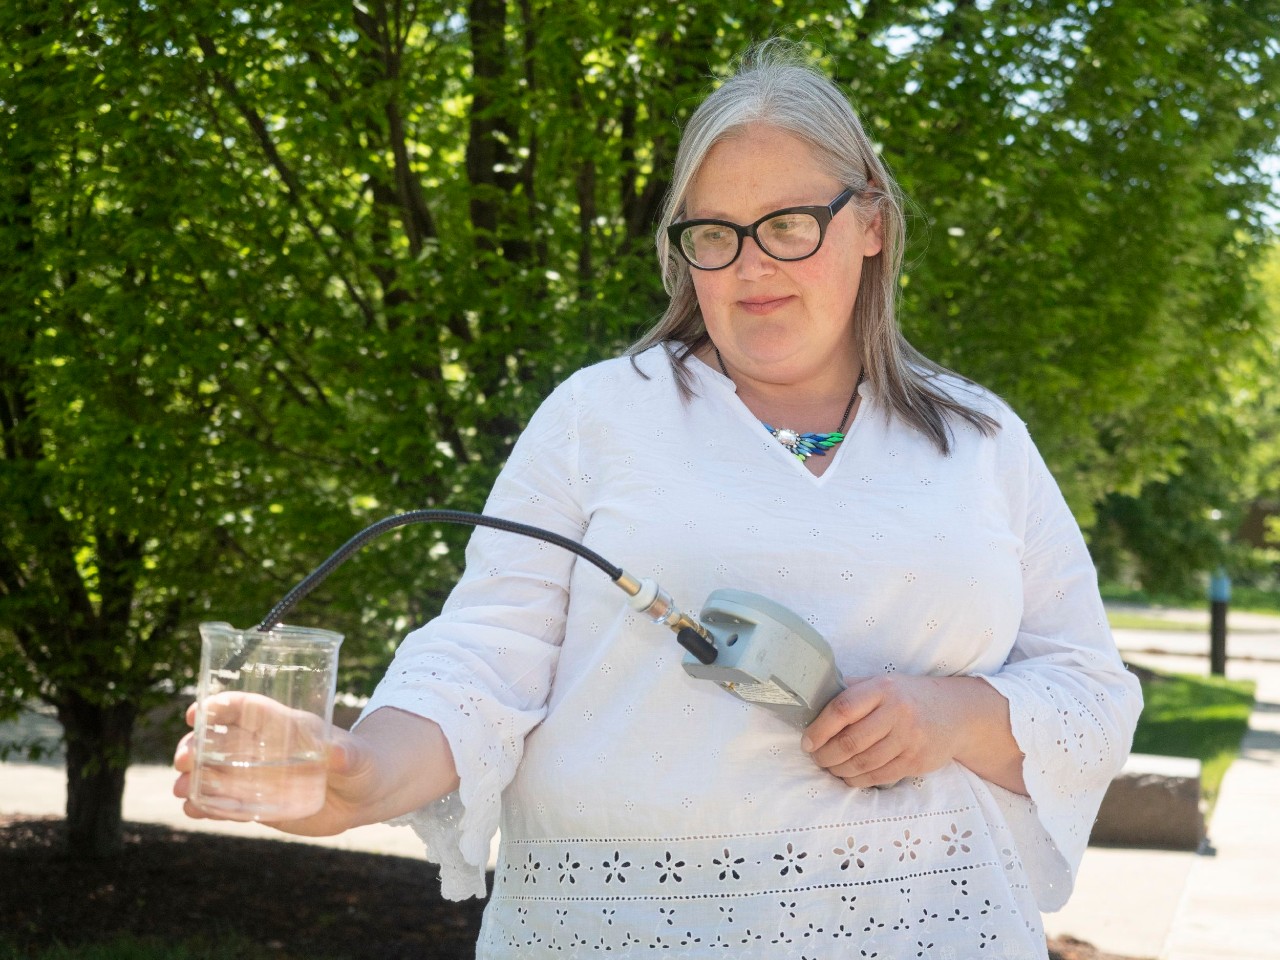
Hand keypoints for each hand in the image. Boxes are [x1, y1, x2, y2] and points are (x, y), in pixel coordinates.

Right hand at [173, 693, 380, 835]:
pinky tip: (192, 809)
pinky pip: (226, 803)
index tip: (196, 713)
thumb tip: (336, 753)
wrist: (365, 797)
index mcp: (286, 726)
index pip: (248, 708)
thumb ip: (346, 756)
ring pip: (217, 772)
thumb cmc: (364, 765)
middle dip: (196, 745)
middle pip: (221, 740)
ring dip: (195, 777)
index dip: (221, 707)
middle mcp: (266, 748)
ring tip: (181, 789)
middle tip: (183, 759)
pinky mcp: (259, 803)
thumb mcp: (358, 759)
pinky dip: (207, 806)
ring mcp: (259, 776)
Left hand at [801, 675, 1000, 788]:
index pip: (842, 709)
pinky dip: (858, 780)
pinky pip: (880, 776)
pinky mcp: (917, 761)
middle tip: (816, 758)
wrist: (957, 712)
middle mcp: (897, 713)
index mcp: (882, 689)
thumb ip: (854, 690)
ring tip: (830, 768)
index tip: (807, 742)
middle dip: (826, 755)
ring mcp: (909, 739)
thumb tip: (815, 699)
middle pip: (850, 741)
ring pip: (863, 763)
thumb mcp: (884, 682)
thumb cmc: (909, 697)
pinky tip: (849, 776)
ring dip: (839, 770)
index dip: (819, 729)